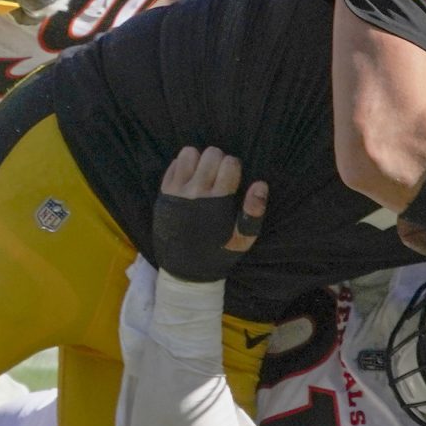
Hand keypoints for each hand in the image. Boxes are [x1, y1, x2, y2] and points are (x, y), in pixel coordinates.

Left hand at [150, 146, 267, 282]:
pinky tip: (189, 180)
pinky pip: (175, 163)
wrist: (184, 272)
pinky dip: (184, 167)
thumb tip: (261, 184)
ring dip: (200, 161)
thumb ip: (254, 212)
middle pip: (211, 154)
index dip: (234, 168)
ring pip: (190, 153)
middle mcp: (195, 192)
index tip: (232, 180)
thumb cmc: (217, 254)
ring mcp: (177, 191)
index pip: (230, 163)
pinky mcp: (164, 193)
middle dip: (219, 162)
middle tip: (219, 178)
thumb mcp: (242, 240)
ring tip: (203, 175)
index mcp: (217, 202)